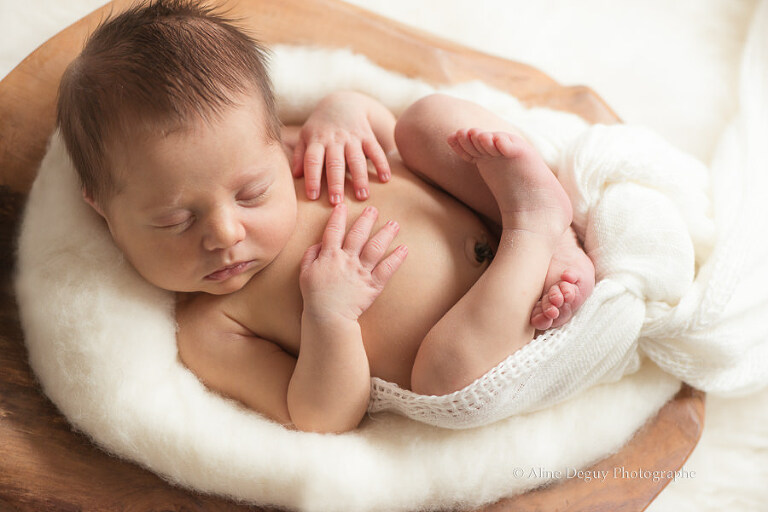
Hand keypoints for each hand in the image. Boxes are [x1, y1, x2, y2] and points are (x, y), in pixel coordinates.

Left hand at [292, 93, 391, 203]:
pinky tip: (385, 179)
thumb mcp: (306, 136)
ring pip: (356, 159)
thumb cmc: (320, 127)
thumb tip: (295, 176)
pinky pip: (375, 150)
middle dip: (336, 183)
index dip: (312, 178)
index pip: (313, 160)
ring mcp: (352, 137)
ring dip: (360, 178)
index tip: (313, 197)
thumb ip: (300, 155)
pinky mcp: (367, 136)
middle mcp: (334, 139)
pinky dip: (382, 164)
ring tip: (363, 196)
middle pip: (335, 163)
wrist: (342, 102)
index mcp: (317, 141)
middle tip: (337, 202)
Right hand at [299, 204, 406, 321]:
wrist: (327, 317)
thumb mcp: (305, 272)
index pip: (334, 231)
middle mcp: (347, 260)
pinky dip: (396, 259)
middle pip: (358, 235)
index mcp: (329, 256)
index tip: (342, 206)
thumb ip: (311, 255)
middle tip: (373, 209)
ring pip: (375, 248)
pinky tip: (404, 249)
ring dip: (385, 234)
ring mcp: (361, 272)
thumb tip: (320, 243)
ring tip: (394, 224)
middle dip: (366, 220)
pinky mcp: (372, 285)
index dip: (338, 217)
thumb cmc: (314, 295)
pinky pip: (386, 269)